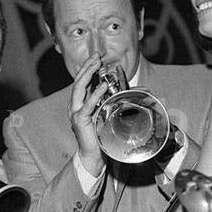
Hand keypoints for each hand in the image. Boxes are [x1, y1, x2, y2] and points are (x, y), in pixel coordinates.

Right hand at [70, 55, 108, 177]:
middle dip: (88, 66)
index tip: (98, 57)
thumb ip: (116, 102)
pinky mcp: (80, 121)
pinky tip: (102, 85)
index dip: (89, 68)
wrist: (93, 155)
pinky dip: (95, 94)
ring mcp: (75, 113)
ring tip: (97, 64)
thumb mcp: (108, 114)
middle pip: (78, 81)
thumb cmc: (100, 136)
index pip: (82, 82)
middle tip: (97, 56)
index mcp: (79, 104)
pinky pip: (87, 105)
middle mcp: (74, 106)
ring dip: (88, 75)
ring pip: (79, 89)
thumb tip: (137, 91)